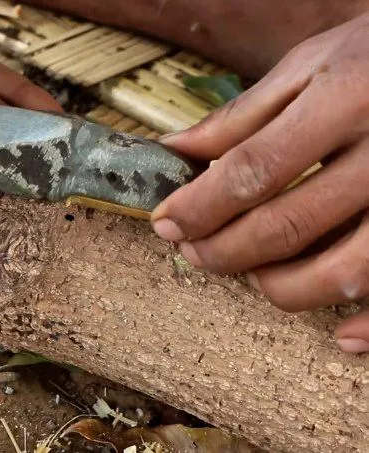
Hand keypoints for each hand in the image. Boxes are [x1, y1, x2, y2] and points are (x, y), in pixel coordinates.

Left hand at [152, 14, 368, 352]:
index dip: (200, 205)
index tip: (166, 223)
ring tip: (252, 274)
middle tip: (194, 252)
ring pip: (343, 272)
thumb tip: (174, 152)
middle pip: (286, 225)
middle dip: (224, 250)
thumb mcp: (308, 67)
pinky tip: (339, 335)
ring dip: (281, 287)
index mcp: (344, 101)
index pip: (252, 170)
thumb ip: (241, 116)